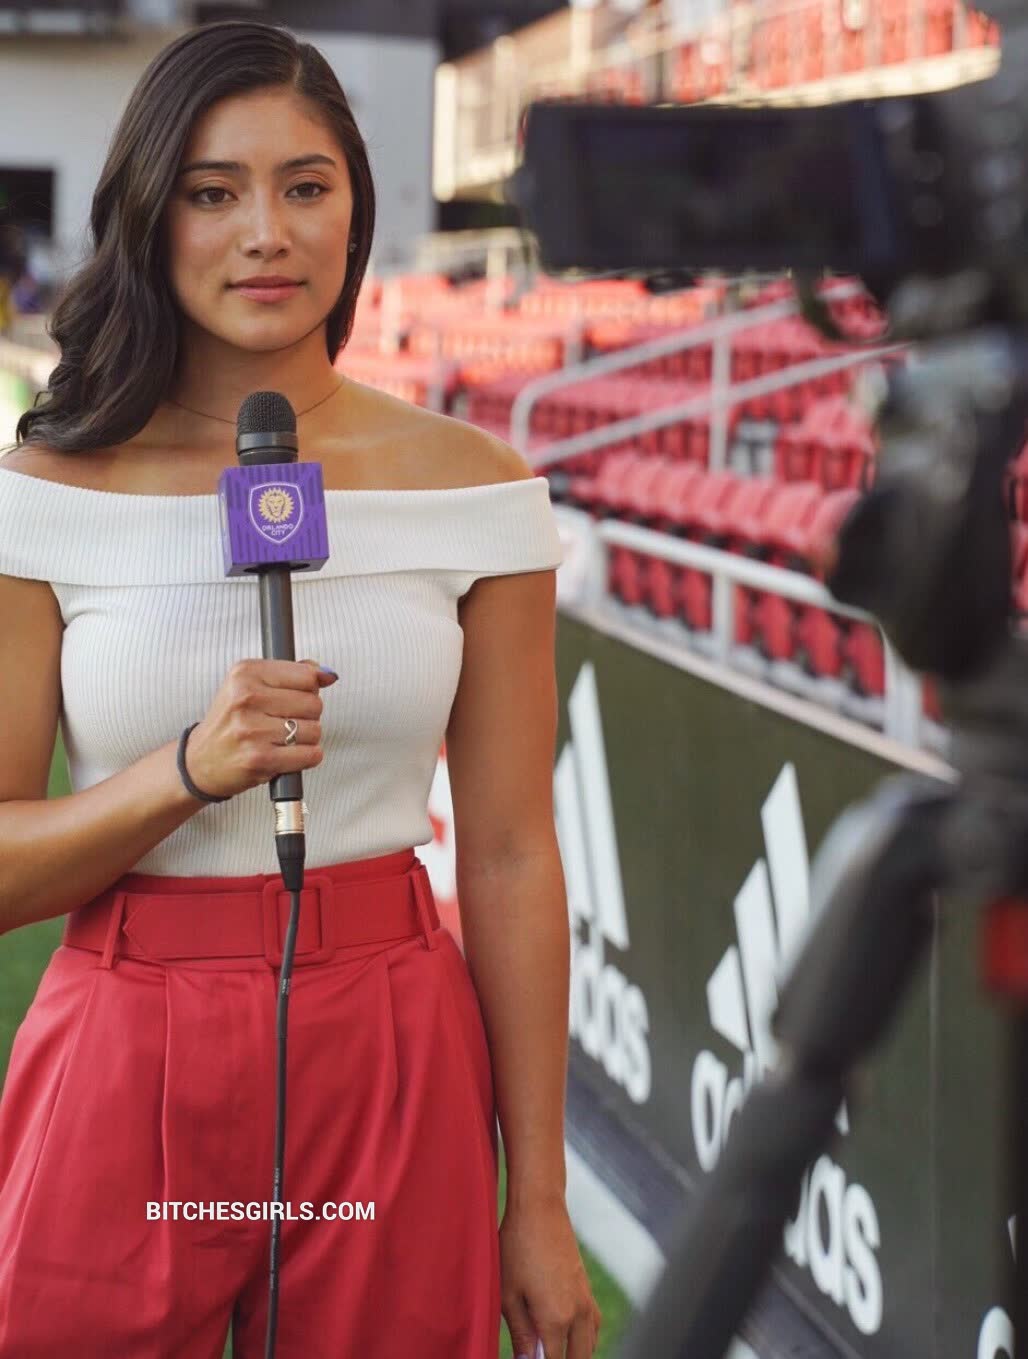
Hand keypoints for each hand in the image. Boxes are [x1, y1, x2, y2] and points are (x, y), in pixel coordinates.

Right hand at [183, 657, 337, 800]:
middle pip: (314, 703)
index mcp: (245, 673)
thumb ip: (291, 674)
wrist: (199, 761)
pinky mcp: (260, 759)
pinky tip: (287, 755)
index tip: (293, 697)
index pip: (307, 674)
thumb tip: (328, 674)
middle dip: (307, 715)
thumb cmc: (230, 723)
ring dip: (306, 738)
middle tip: (283, 722)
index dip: (309, 689)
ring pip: (315, 730)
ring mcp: (252, 729)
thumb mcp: (250, 686)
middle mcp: (246, 698)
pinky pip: (311, 754)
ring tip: (281, 739)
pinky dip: (306, 757)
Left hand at [500, 1196, 601, 1358]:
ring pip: (589, 1346)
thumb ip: (521, 1335)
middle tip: (537, 1356)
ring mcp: (587, 1301)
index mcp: (557, 1318)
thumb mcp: (508, 1295)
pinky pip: (593, 1327)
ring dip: (573, 1353)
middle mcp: (579, 1313)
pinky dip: (583, 1339)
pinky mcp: (587, 1289)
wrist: (539, 1208)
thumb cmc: (517, 1248)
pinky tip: (566, 1336)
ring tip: (549, 1348)